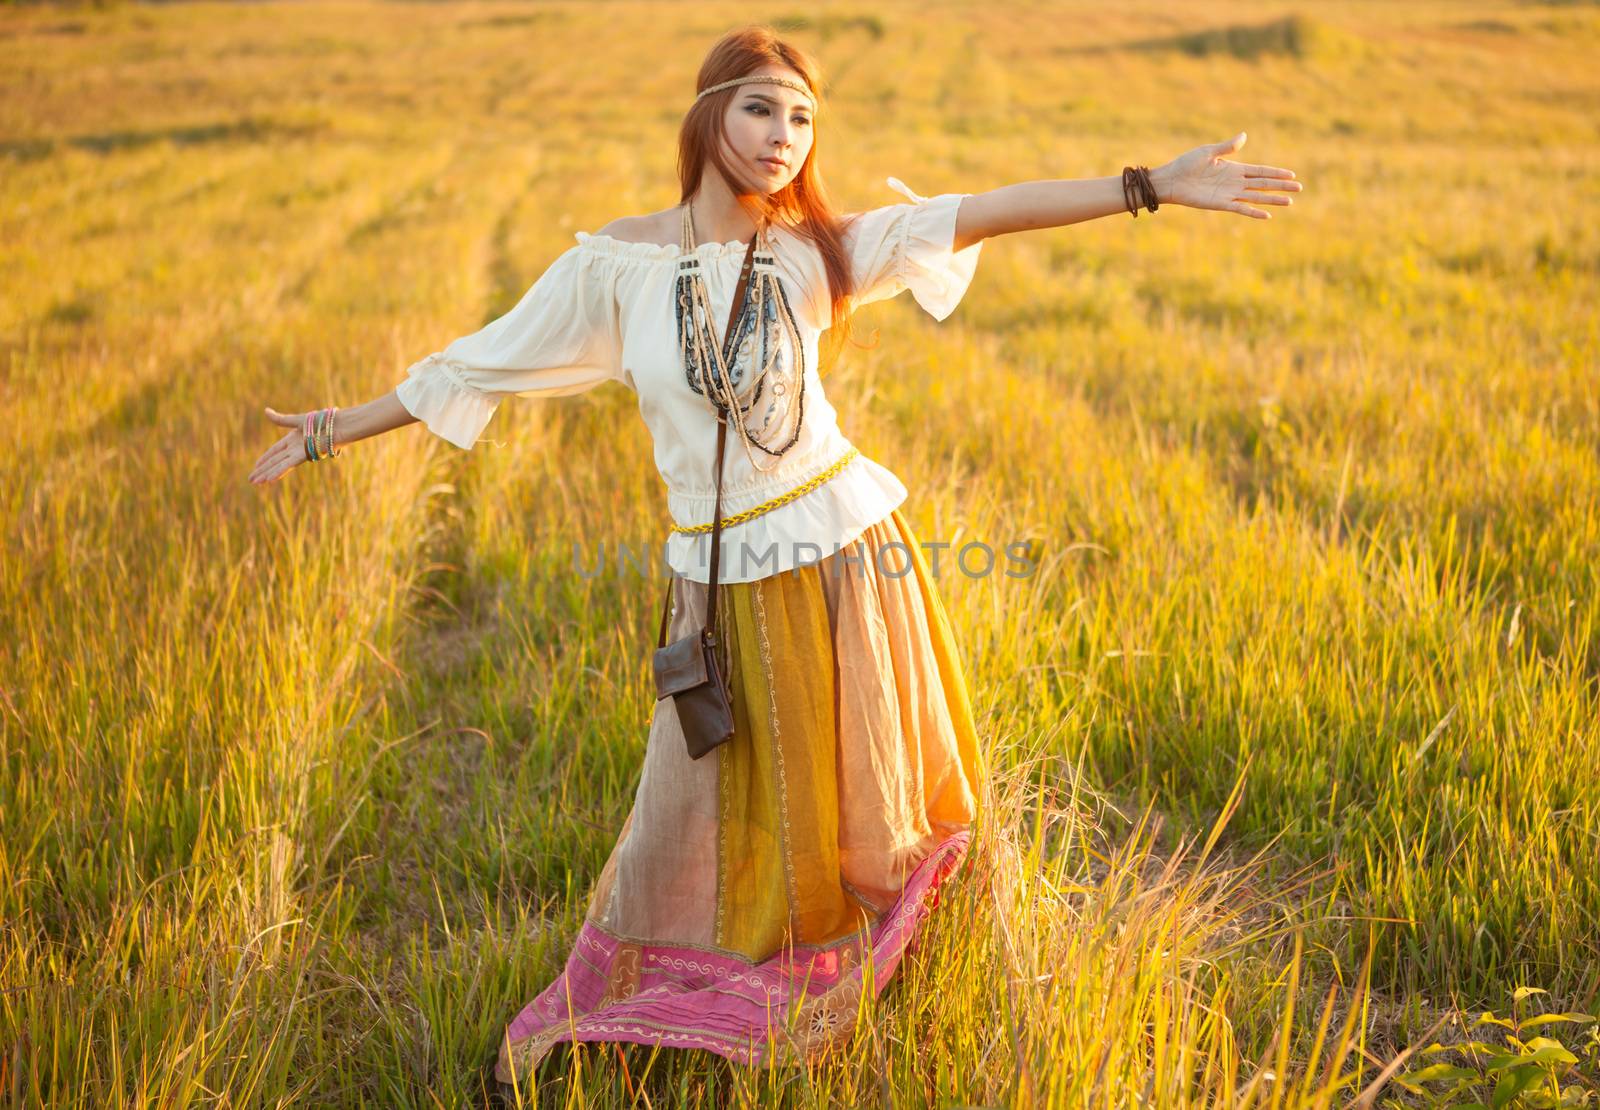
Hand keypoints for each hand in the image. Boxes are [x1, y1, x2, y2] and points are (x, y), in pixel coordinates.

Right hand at [248, 406, 317, 485]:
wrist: (339, 425)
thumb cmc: (323, 420)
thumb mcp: (297, 420)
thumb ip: (281, 420)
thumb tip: (265, 411)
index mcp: (293, 439)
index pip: (275, 451)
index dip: (265, 458)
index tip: (255, 466)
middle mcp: (295, 449)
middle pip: (275, 461)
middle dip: (263, 470)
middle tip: (251, 480)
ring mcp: (300, 453)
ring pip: (280, 466)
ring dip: (267, 474)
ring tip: (256, 483)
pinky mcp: (305, 455)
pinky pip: (288, 465)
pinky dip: (278, 471)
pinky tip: (269, 479)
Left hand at [1149, 132, 1302, 218]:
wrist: (1171, 180)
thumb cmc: (1187, 164)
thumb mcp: (1208, 152)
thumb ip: (1227, 146)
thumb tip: (1244, 136)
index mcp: (1234, 168)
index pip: (1260, 171)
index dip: (1276, 173)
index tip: (1291, 174)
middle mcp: (1234, 182)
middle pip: (1263, 184)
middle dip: (1281, 186)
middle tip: (1299, 188)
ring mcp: (1229, 194)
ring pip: (1256, 197)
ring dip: (1273, 199)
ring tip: (1290, 202)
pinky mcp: (1220, 204)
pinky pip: (1241, 208)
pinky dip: (1253, 212)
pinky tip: (1267, 215)